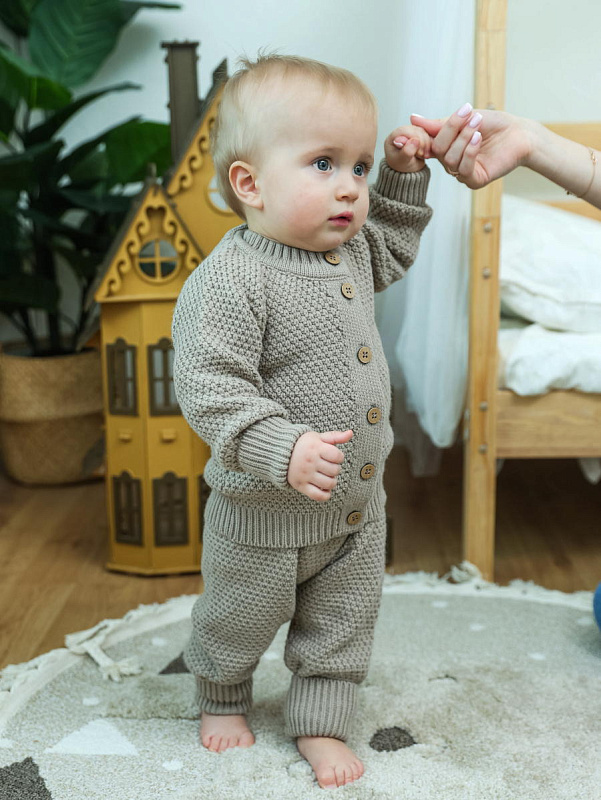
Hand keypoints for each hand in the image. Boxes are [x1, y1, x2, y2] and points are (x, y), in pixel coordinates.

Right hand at [287, 429, 352, 501]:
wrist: (279, 452)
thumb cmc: (303, 444)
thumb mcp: (318, 437)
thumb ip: (335, 436)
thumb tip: (351, 433)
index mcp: (316, 448)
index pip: (338, 456)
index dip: (339, 457)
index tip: (333, 457)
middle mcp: (310, 462)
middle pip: (335, 471)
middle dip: (335, 469)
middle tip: (329, 467)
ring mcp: (305, 475)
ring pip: (329, 484)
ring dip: (332, 481)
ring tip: (327, 477)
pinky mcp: (300, 485)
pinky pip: (318, 495)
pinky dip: (325, 495)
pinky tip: (324, 488)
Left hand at [384, 124, 430, 172]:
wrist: (408, 171)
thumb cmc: (401, 166)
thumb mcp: (402, 161)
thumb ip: (407, 151)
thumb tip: (415, 140)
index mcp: (393, 137)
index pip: (405, 131)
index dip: (414, 138)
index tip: (418, 151)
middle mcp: (402, 133)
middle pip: (415, 130)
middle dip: (421, 142)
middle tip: (422, 154)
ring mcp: (411, 133)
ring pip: (423, 131)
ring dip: (426, 143)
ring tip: (424, 155)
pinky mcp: (419, 135)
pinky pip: (427, 135)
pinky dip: (429, 143)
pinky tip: (427, 152)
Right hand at [410, 105, 531, 188]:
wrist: (519, 133)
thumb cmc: (494, 124)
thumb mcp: (464, 118)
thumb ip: (439, 123)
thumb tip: (413, 118)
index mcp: (445, 146)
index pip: (427, 142)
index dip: (425, 134)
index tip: (430, 121)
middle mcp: (450, 161)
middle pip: (438, 149)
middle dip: (452, 130)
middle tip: (469, 115)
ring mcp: (461, 172)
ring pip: (450, 159)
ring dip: (464, 138)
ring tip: (478, 125)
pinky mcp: (474, 180)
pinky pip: (463, 170)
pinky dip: (469, 152)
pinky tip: (478, 138)